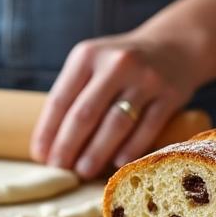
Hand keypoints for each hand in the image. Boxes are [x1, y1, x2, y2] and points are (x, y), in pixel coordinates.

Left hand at [30, 31, 206, 178]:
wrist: (175, 45)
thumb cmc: (122, 64)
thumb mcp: (93, 64)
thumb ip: (73, 94)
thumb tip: (50, 144)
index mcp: (88, 55)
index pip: (60, 98)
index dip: (48, 130)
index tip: (40, 155)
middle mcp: (116, 64)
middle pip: (85, 113)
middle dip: (68, 145)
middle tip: (59, 168)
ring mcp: (145, 79)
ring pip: (115, 123)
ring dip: (96, 152)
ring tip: (83, 171)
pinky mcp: (170, 94)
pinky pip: (147, 128)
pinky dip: (131, 148)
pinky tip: (117, 163)